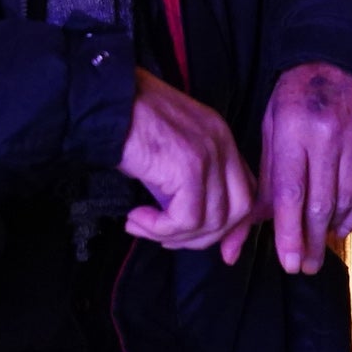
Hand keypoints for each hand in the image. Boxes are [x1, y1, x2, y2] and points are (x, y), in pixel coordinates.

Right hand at [118, 70, 258, 258]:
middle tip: (166, 237)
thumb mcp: (169, 150)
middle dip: (204, 236)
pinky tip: (136, 219)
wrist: (104, 101)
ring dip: (175, 236)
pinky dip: (160, 229)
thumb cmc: (125, 122)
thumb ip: (187, 180)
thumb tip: (189, 222)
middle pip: (238, 210)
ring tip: (142, 226)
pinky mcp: (189, 167)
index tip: (220, 250)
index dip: (234, 227)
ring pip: (212, 220)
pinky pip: (186, 219)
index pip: (247, 191)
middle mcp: (222, 143)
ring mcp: (209, 154)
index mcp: (220, 136)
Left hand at [260, 63, 351, 274]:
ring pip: (345, 198)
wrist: (339, 60)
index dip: (289, 232)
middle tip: (305, 268)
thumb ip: (258, 185)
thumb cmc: (294, 101)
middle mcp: (327, 134)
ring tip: (319, 249)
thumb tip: (233, 241)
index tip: (290, 264)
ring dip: (331, 229)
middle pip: (320, 202)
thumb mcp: (270, 132)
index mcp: (292, 129)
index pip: (290, 192)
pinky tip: (340, 228)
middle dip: (311, 241)